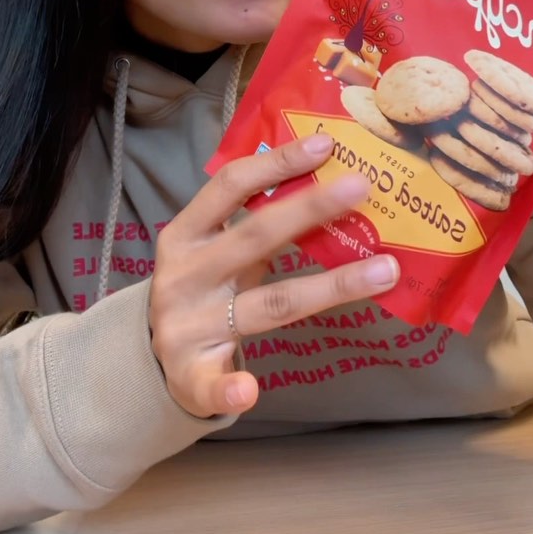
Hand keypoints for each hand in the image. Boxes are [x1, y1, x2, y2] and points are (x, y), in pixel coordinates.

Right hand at [149, 134, 397, 418]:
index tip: (325, 144)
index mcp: (185, 234)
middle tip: (363, 186)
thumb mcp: (212, 247)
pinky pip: (212, 384)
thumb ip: (253, 221)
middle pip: (255, 236)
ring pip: (269, 304)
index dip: (275, 163)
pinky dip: (230, 387)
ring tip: (385, 271)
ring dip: (330, 287)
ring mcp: (186, 325)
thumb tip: (327, 178)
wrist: (147, 355)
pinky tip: (250, 390)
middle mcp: (185, 274)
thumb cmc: (198, 288)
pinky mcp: (189, 374)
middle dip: (310, 209)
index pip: (229, 186)